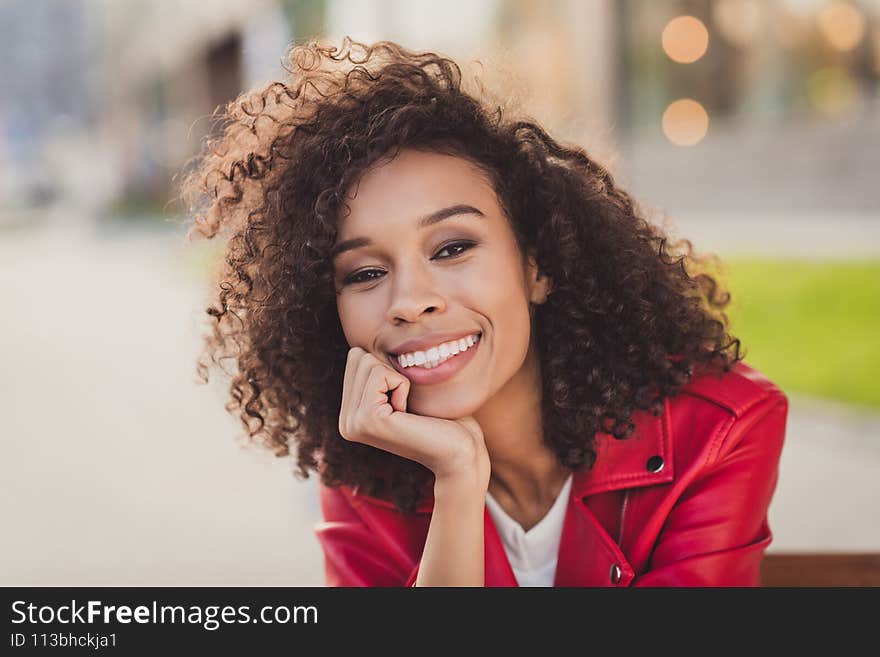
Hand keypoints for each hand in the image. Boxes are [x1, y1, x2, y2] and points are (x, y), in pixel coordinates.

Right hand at [338, 347, 489, 485]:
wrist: (458, 451)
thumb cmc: (441, 418)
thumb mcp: (403, 391)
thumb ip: (378, 373)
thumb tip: (363, 347)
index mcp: (350, 415)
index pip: (355, 359)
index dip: (387, 369)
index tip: (403, 401)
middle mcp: (346, 422)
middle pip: (357, 357)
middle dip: (389, 372)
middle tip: (406, 406)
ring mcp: (353, 423)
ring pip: (366, 362)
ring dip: (397, 379)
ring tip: (407, 410)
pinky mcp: (368, 420)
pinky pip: (380, 374)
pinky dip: (402, 385)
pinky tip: (408, 413)